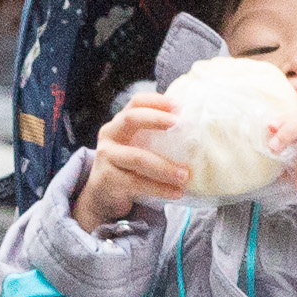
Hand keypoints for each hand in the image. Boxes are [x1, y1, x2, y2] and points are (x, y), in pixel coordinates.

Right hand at [75, 97, 191, 226]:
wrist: (102, 195)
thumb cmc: (128, 167)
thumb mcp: (137, 146)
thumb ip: (155, 138)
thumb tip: (194, 132)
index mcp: (120, 123)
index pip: (136, 102)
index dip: (156, 101)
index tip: (179, 106)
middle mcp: (110, 135)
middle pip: (131, 119)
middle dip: (156, 119)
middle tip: (179, 124)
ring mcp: (107, 157)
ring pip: (138, 157)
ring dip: (164, 167)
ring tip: (185, 175)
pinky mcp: (109, 179)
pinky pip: (137, 183)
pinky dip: (159, 188)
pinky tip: (176, 192)